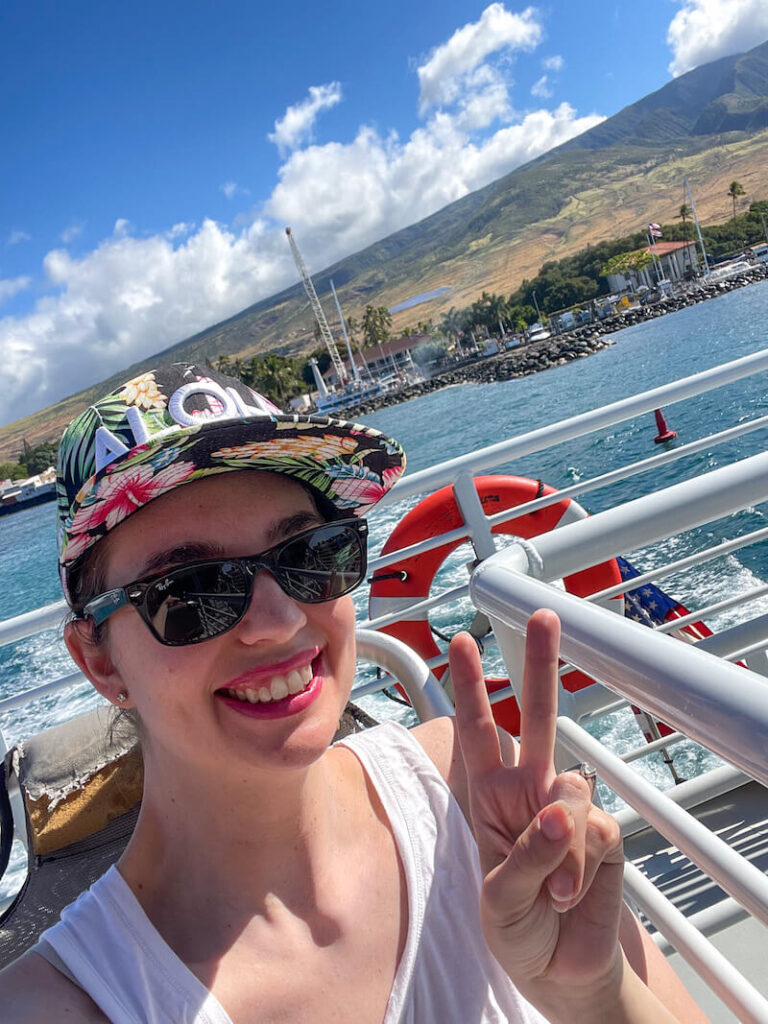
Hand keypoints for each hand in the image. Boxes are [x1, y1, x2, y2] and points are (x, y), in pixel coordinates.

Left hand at [449, 609, 624, 1005]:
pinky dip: (579, 870)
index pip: (478, 732)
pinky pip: (595, 832)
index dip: (470, 688)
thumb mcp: (496, 898)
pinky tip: (570, 896)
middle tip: (543, 615)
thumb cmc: (514, 928)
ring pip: (571, 789)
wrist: (558, 971)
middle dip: (540, 664)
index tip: (460, 642)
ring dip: (557, 847)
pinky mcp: (603, 836)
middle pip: (538, 716)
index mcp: (490, 795)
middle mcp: (531, 791)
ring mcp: (569, 810)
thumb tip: (561, 813)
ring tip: (549, 892)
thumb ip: (525, 854)